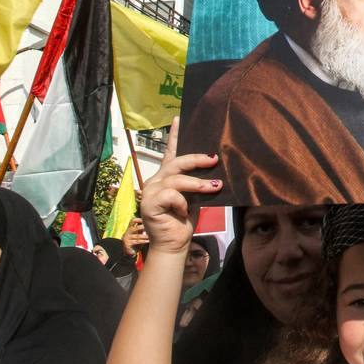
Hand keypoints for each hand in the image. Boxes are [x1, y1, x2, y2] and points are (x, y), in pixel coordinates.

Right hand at [121, 218, 148, 256]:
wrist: (129, 252)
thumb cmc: (136, 242)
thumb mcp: (138, 235)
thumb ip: (142, 230)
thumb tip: (151, 223)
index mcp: (129, 229)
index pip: (132, 221)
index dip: (138, 219)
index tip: (146, 220)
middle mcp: (127, 232)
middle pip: (134, 228)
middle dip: (142, 227)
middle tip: (149, 228)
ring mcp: (126, 238)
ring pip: (137, 236)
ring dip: (144, 236)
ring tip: (150, 236)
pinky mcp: (127, 244)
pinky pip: (137, 242)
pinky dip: (143, 241)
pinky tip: (148, 241)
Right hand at [140, 117, 221, 254]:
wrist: (173, 244)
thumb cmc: (183, 221)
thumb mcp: (194, 198)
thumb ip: (198, 184)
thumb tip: (214, 169)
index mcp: (166, 178)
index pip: (171, 153)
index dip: (175, 136)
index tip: (179, 118)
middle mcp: (156, 181)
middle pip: (176, 163)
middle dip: (197, 159)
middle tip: (214, 159)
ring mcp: (150, 191)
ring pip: (176, 179)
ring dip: (197, 184)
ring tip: (214, 188)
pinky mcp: (149, 203)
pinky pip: (171, 195)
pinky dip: (182, 202)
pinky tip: (183, 212)